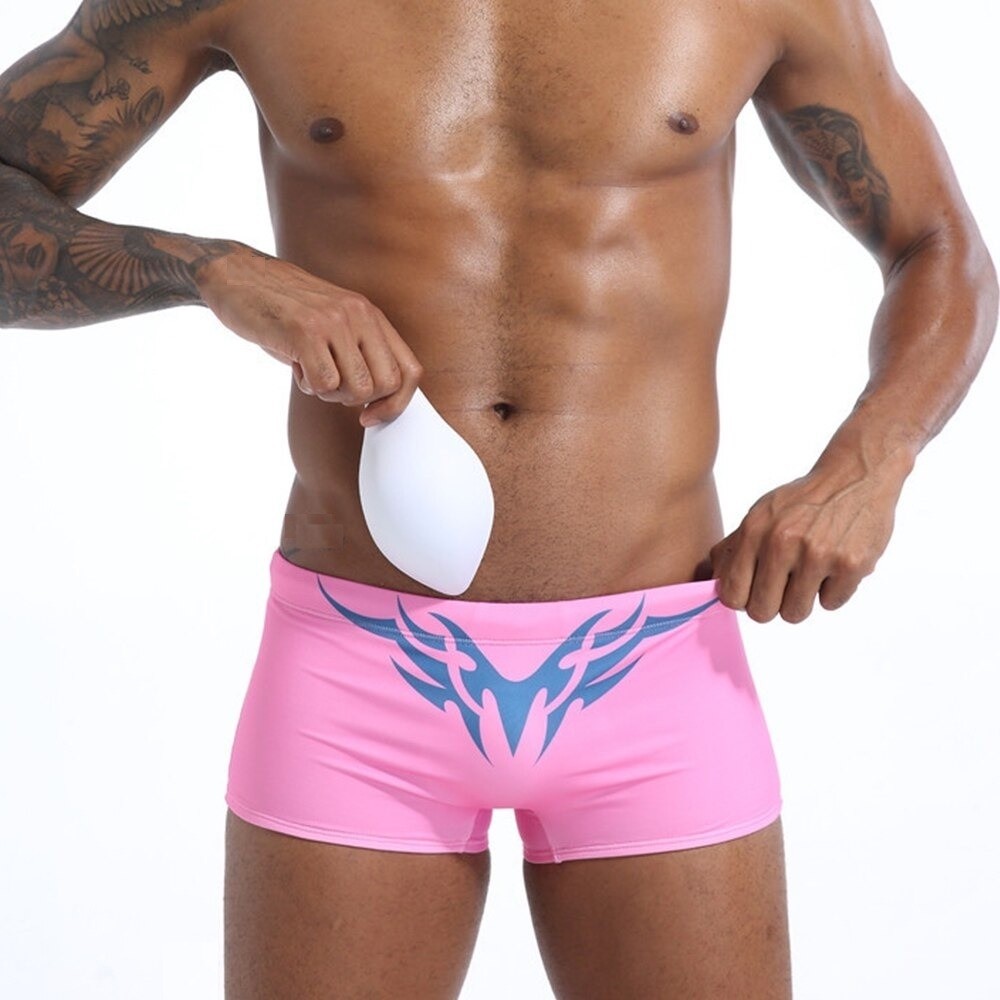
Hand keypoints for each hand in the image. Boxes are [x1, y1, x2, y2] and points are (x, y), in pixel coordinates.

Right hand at [195, 245, 422, 425]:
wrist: (237, 277)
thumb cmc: (285, 311)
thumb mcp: (335, 324)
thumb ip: (361, 352)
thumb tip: (383, 401)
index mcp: (371, 315)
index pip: (410, 371)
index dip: (396, 403)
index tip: (369, 415)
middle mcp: (359, 314)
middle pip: (386, 385)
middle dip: (357, 399)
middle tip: (330, 384)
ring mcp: (334, 321)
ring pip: (357, 388)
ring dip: (330, 393)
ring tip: (310, 370)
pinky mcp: (305, 331)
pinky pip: (323, 385)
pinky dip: (307, 386)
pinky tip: (295, 364)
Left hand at [709, 463, 903, 622]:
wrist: (856, 476)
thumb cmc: (802, 502)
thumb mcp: (760, 514)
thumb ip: (733, 549)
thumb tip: (709, 582)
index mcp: (755, 531)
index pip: (732, 594)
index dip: (742, 600)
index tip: (753, 593)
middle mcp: (782, 542)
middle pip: (762, 612)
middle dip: (771, 605)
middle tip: (783, 588)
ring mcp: (818, 554)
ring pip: (795, 614)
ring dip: (801, 600)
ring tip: (809, 574)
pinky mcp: (851, 565)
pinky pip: (831, 604)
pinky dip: (833, 591)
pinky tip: (834, 565)